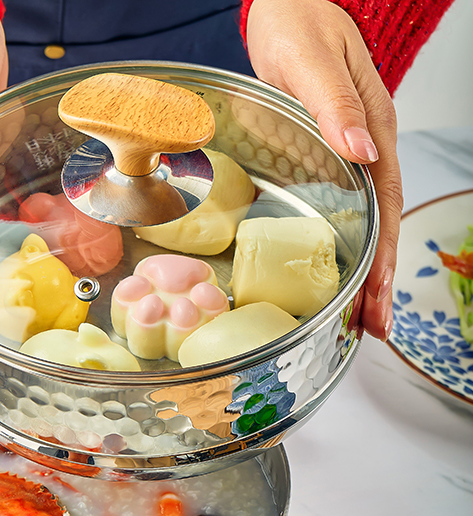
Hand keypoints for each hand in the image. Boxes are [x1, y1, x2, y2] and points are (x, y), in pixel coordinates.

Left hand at [246, 0, 402, 339]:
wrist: (286, 6)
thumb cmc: (299, 23)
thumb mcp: (315, 59)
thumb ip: (337, 104)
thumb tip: (361, 149)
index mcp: (371, 128)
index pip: (385, 202)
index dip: (384, 254)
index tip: (379, 296)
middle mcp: (364, 148)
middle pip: (380, 223)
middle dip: (378, 278)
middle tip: (371, 327)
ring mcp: (346, 155)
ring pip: (364, 222)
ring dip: (363, 271)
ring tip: (358, 317)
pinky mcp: (323, 158)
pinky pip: (341, 209)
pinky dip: (343, 246)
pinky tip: (335, 272)